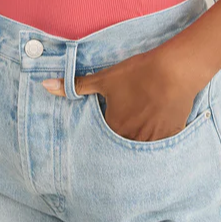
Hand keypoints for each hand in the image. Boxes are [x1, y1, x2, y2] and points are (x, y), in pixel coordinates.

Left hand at [42, 48, 204, 142]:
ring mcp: (154, 141)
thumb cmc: (137, 74)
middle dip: (120, 144)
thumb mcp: (103, 78)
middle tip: (124, 131)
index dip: (103, 138)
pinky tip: (157, 130)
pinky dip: (157, 142)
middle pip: (122, 149)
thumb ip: (74, 86)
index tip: (108, 130)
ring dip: (138, 144)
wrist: (175, 71)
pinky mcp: (172, 136)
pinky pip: (162, 148)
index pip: (102, 144)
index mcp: (115, 129)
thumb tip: (45, 85)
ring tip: (139, 133)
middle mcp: (133, 140)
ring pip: (141, 150)